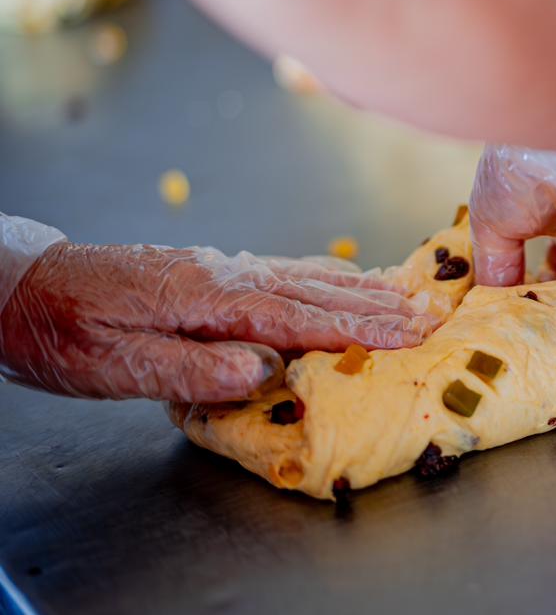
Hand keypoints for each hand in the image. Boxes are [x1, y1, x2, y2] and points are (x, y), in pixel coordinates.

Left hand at [0, 241, 432, 401]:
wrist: (24, 287)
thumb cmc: (65, 332)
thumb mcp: (116, 365)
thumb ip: (192, 369)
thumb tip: (263, 372)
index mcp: (207, 299)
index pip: (297, 318)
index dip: (357, 330)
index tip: (407, 336)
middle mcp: (224, 274)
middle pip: (314, 292)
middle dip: (376, 307)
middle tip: (430, 316)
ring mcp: (220, 266)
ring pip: (304, 276)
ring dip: (360, 289)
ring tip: (406, 296)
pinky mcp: (212, 269)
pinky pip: (284, 270)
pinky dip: (325, 275)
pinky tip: (343, 278)